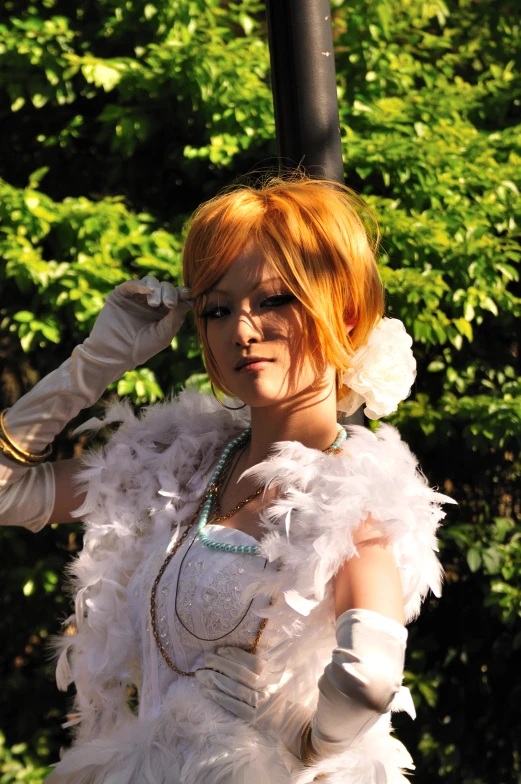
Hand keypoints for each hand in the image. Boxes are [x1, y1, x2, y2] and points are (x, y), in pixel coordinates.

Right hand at [84, 275, 192, 376]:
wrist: (116, 355)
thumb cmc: (142, 349)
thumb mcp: (164, 334)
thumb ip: (176, 317)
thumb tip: (190, 299)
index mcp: (165, 311)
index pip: (177, 296)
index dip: (183, 293)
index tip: (188, 294)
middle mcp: (152, 302)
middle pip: (165, 287)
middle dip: (170, 293)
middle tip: (169, 304)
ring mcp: (136, 297)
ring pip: (151, 282)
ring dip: (156, 289)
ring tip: (154, 304)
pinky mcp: (121, 295)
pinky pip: (132, 284)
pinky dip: (141, 285)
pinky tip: (147, 291)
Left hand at [195, 647, 309, 758]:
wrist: (293, 720)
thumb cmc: (285, 690)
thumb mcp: (283, 671)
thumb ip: (269, 659)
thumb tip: (246, 646)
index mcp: (274, 675)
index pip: (252, 662)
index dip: (234, 654)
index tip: (220, 649)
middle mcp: (266, 689)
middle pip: (239, 675)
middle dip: (220, 665)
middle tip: (206, 659)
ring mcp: (258, 705)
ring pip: (233, 690)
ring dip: (214, 681)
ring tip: (200, 675)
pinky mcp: (251, 718)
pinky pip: (231, 706)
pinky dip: (218, 698)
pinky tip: (207, 692)